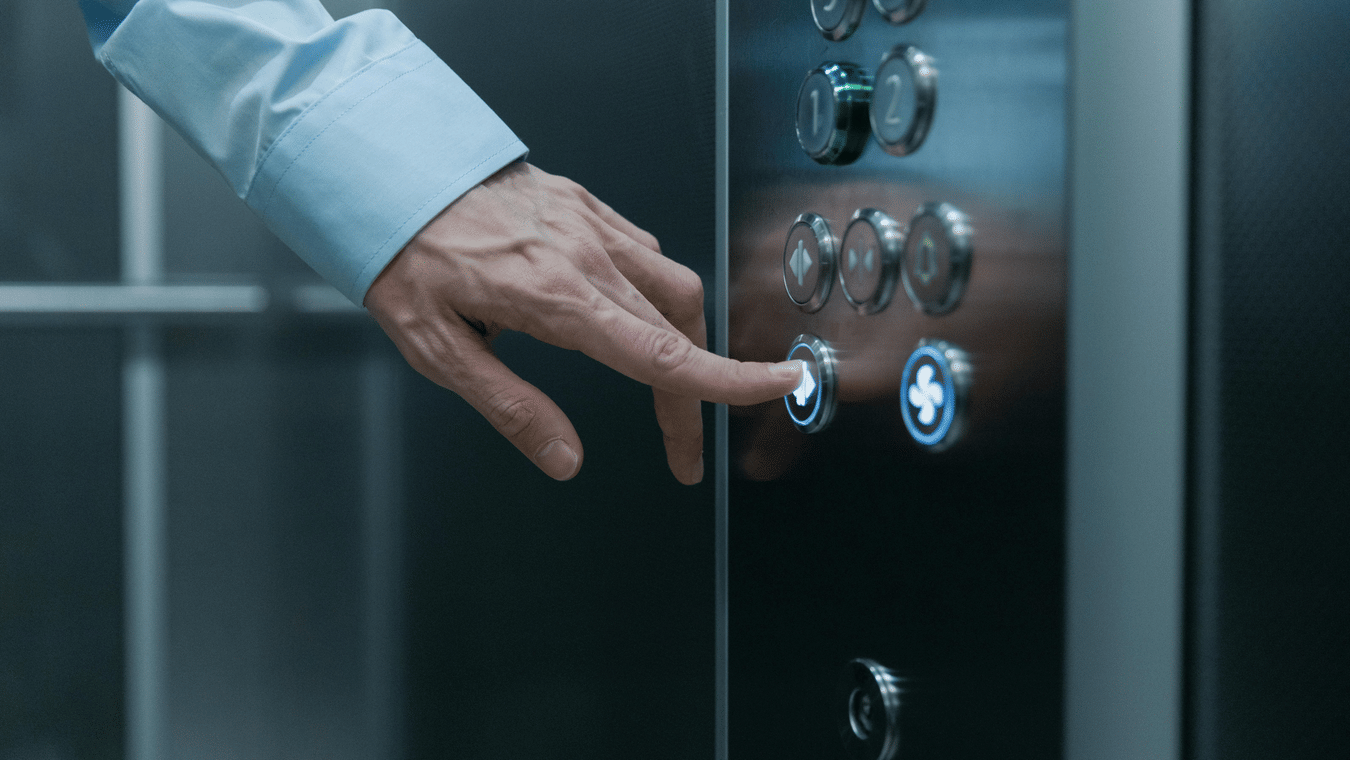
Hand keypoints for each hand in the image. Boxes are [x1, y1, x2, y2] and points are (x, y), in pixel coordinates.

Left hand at [364, 162, 802, 483]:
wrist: (387, 166)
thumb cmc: (404, 256)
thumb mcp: (438, 350)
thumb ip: (511, 407)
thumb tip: (566, 460)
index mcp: (556, 298)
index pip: (662, 354)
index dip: (727, 382)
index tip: (779, 387)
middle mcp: (586, 257)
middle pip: (678, 330)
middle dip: (696, 392)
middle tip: (679, 447)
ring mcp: (590, 224)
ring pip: (674, 285)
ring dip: (685, 339)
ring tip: (666, 384)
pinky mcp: (584, 204)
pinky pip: (644, 251)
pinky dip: (655, 291)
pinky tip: (631, 312)